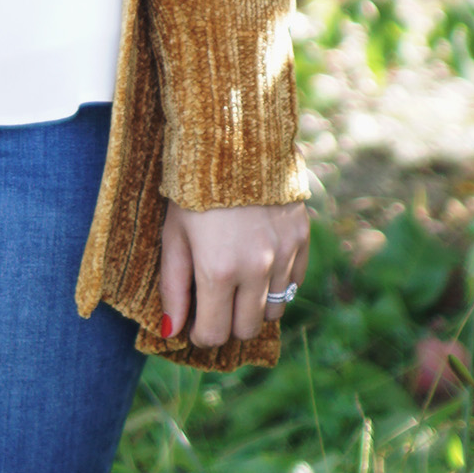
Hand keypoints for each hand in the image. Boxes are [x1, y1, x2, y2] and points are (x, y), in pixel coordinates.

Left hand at [159, 200, 309, 348]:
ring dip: (255, 304)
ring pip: (276, 310)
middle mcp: (256, 268)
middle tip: (215, 302)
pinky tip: (260, 261)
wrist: (235, 138)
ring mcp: (284, 253)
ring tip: (239, 279)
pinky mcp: (301, 237)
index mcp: (218, 271)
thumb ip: (173, 287)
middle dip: (228, 323)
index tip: (194, 321)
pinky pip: (294, 282)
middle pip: (247, 329)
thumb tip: (172, 331)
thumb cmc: (193, 189)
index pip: (214, 334)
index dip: (200, 334)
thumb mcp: (174, 236)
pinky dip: (278, 281)